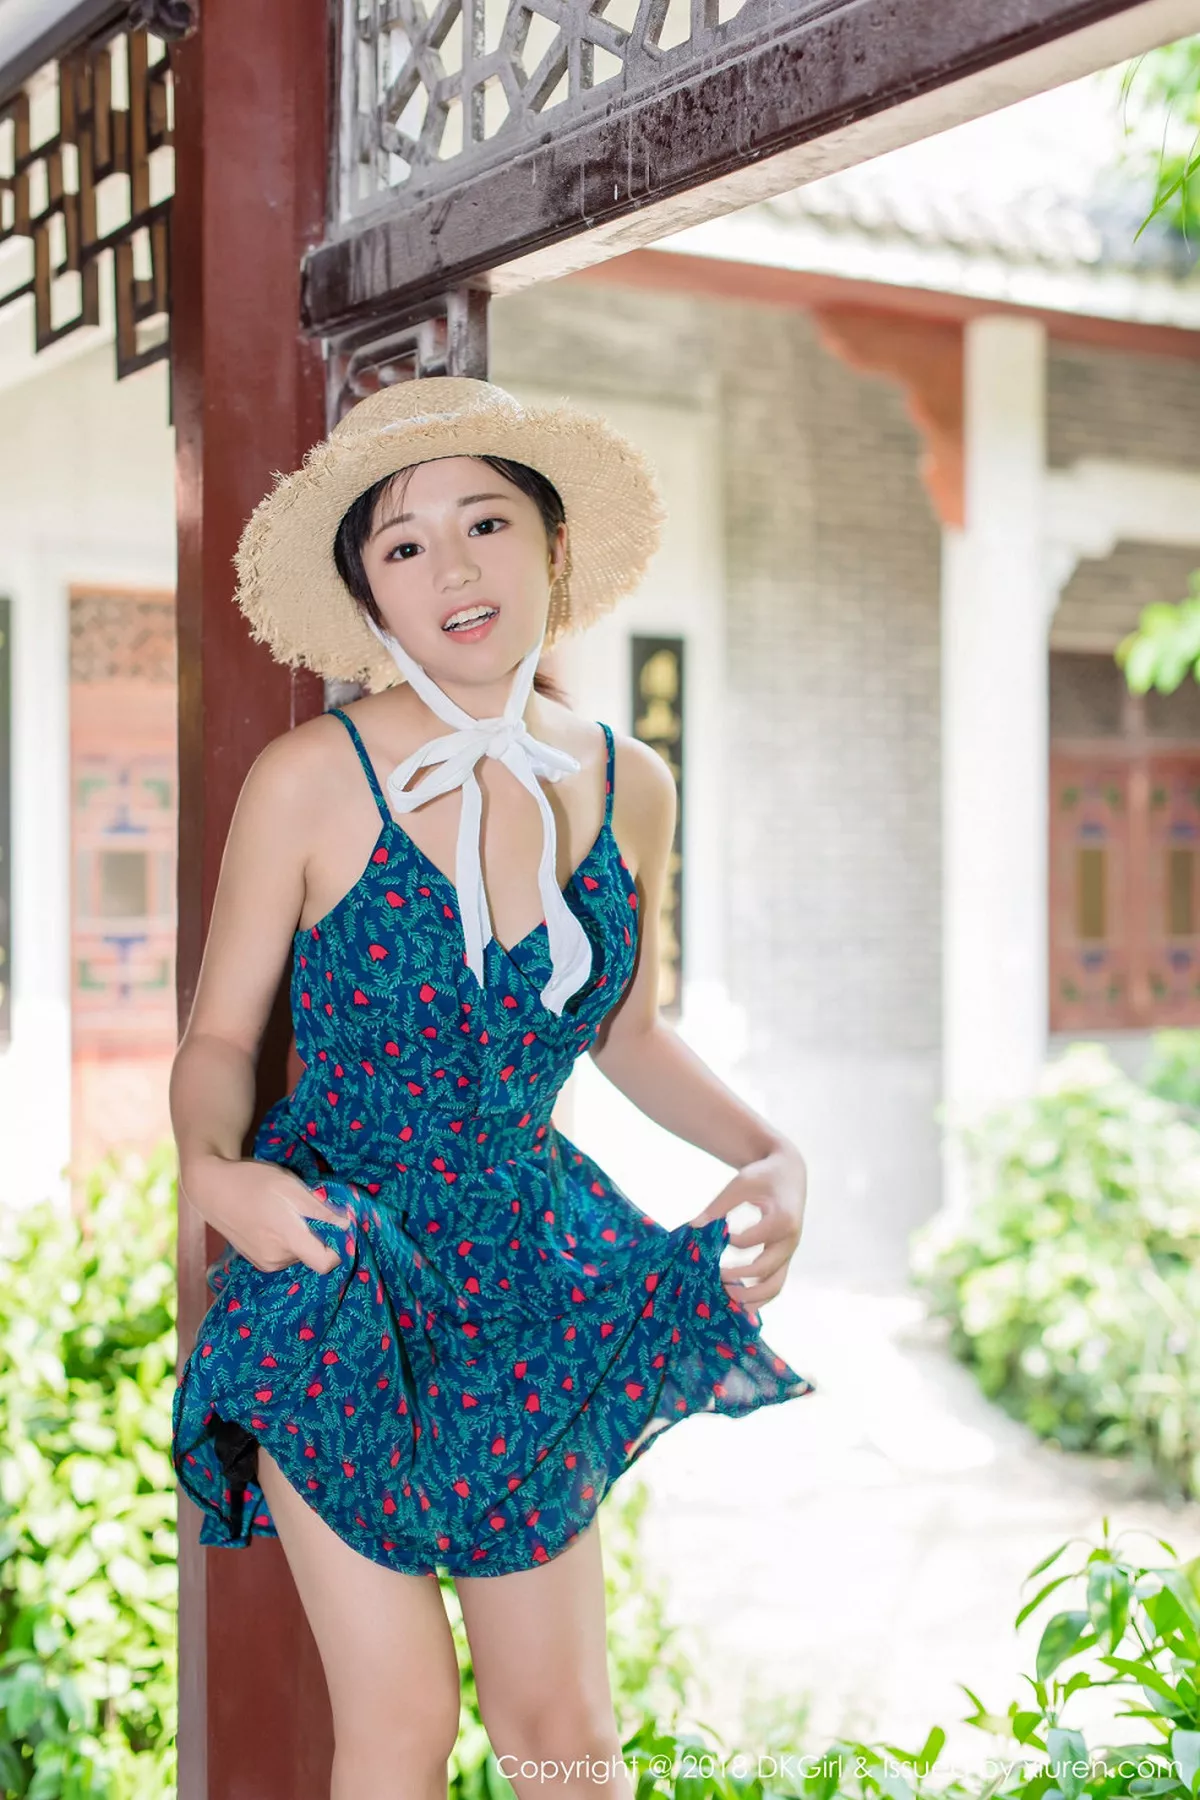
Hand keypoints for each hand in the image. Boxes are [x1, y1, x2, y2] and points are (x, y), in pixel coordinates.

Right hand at [180, 1152, 354, 1275]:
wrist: (212, 1188)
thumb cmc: (254, 1182)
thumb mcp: (293, 1188)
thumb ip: (321, 1210)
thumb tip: (347, 1224)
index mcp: (288, 1241)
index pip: (326, 1263)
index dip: (338, 1248)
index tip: (338, 1228)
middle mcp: (277, 1259)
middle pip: (312, 1255)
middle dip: (315, 1235)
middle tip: (304, 1209)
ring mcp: (264, 1262)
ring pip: (298, 1254)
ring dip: (299, 1237)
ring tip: (284, 1212)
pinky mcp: (256, 1260)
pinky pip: (283, 1255)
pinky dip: (285, 1240)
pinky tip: (273, 1221)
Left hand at [688, 1139, 806, 1307]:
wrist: (790, 1172)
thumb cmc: (763, 1176)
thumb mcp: (741, 1184)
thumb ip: (718, 1206)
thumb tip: (693, 1227)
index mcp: (782, 1220)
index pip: (751, 1241)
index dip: (729, 1242)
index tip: (713, 1236)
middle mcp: (790, 1240)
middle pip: (765, 1271)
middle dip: (739, 1280)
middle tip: (714, 1280)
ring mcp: (789, 1251)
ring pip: (775, 1285)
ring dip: (752, 1297)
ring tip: (728, 1301)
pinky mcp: (785, 1256)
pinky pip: (776, 1282)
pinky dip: (760, 1296)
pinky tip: (741, 1303)